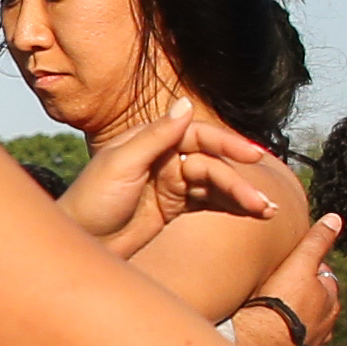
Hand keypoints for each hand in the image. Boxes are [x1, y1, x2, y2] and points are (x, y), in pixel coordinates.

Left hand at [53, 104, 288, 251]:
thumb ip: (155, 137)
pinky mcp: (173, 208)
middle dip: (238, 181)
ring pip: (214, 184)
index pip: (198, 135)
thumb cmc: (91, 201)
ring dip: (241, 196)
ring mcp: (170, 183)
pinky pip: (209, 203)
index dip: (227, 144)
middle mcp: (164, 157)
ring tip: (266, 211)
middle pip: (212, 163)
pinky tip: (253, 214)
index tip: (253, 155)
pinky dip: (231, 207)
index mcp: (151, 140)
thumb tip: (186, 103)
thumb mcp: (120, 165)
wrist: (80, 242)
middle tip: (263, 201)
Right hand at [239, 204, 346, 345]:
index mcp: (330, 298)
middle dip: (305, 292)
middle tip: (281, 284)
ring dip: (296, 314)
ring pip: (306, 320)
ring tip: (275, 308)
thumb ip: (317, 243)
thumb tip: (336, 219)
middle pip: (316, 299)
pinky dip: (286, 333)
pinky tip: (272, 331)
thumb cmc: (278, 304)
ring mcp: (311, 341)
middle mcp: (327, 322)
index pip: (323, 274)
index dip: (308, 266)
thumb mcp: (299, 265)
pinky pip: (292, 339)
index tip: (292, 264)